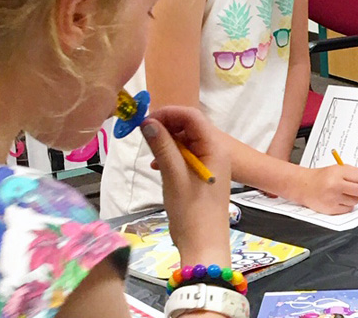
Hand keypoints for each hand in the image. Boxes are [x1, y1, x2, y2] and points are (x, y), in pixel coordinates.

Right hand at [142, 106, 232, 266]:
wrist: (204, 244)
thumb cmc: (191, 211)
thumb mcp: (173, 176)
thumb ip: (162, 146)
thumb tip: (147, 122)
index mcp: (214, 147)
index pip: (192, 116)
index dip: (168, 113)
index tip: (144, 120)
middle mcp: (215, 151)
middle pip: (189, 126)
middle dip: (165, 126)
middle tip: (142, 134)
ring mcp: (209, 163)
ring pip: (185, 141)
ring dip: (166, 141)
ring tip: (149, 152)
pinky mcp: (202, 175)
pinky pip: (185, 156)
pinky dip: (170, 155)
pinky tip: (157, 165)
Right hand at [287, 164, 357, 214]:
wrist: (303, 186)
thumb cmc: (320, 177)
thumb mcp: (337, 169)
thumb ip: (355, 173)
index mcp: (337, 173)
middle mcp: (335, 185)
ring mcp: (333, 198)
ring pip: (356, 200)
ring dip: (355, 197)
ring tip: (345, 193)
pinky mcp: (331, 209)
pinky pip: (349, 208)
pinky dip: (347, 205)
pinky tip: (340, 199)